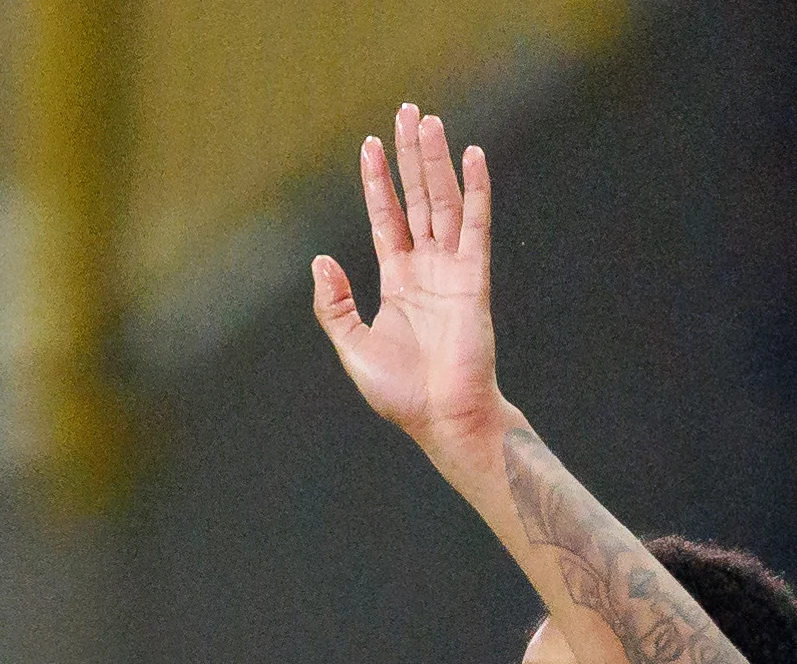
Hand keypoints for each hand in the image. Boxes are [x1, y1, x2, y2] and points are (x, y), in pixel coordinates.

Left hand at [312, 104, 505, 469]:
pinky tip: (473, 156)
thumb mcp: (353, 348)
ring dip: (435, 162)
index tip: (370, 145)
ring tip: (428, 121)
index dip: (377, 183)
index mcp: (397, 283)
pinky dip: (476, 190)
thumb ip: (333, 306)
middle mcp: (426, 270)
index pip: (386, 219)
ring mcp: (451, 271)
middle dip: (409, 156)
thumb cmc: (402, 395)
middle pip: (416, 199)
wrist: (444, 419)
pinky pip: (475, 226)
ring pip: (442, 203)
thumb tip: (320, 260)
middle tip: (406, 112)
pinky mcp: (474, 279)